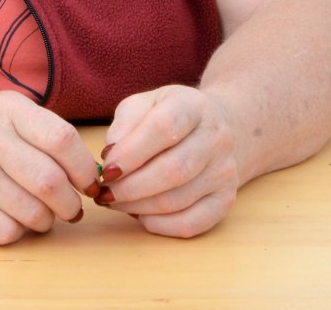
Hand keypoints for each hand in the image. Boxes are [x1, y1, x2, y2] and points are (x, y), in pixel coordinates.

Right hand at [0, 91, 97, 245]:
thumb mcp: (5, 113)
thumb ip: (45, 134)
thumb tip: (94, 176)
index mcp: (7, 108)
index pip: (62, 139)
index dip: (84, 169)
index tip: (87, 183)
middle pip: (50, 181)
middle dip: (70, 204)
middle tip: (69, 208)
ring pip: (32, 212)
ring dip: (45, 221)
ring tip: (39, 213)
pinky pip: (4, 231)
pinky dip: (17, 233)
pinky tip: (11, 219)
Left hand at [97, 85, 241, 238]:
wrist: (214, 128)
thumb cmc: (167, 117)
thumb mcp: (142, 105)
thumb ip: (124, 124)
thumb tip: (111, 155)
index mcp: (193, 106)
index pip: (163, 128)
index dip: (131, 152)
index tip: (107, 169)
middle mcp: (216, 138)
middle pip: (172, 170)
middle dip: (130, 187)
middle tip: (104, 192)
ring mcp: (225, 171)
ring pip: (177, 200)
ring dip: (138, 207)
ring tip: (116, 201)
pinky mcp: (226, 199)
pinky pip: (191, 224)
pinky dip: (159, 226)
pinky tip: (140, 215)